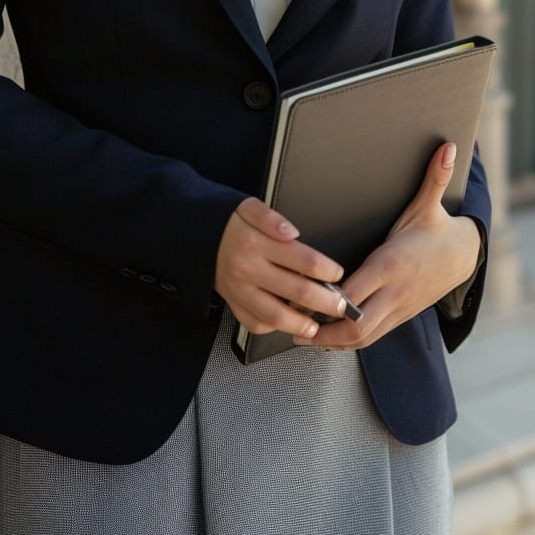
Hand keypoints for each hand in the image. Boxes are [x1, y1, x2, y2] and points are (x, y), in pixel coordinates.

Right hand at [215, 196, 346, 339]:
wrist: (191, 237)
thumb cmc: (226, 222)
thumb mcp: (247, 206)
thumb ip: (271, 217)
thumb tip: (292, 232)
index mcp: (255, 243)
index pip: (302, 260)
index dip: (327, 270)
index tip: (338, 273)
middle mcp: (247, 270)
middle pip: (296, 292)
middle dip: (326, 302)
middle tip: (343, 306)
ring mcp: (239, 291)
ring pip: (276, 316)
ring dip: (302, 323)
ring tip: (318, 324)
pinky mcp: (232, 303)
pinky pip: (254, 323)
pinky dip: (274, 328)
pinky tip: (289, 324)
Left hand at [292, 142, 481, 350]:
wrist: (465, 258)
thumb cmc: (437, 229)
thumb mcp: (431, 203)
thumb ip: (434, 177)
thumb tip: (449, 147)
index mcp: (392, 263)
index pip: (357, 288)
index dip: (329, 297)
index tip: (302, 295)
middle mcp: (394, 292)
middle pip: (357, 324)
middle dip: (324, 330)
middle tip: (291, 324)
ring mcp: (397, 309)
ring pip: (363, 338)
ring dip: (331, 341)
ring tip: (299, 335)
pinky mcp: (399, 317)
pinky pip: (371, 338)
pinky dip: (346, 341)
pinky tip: (324, 336)